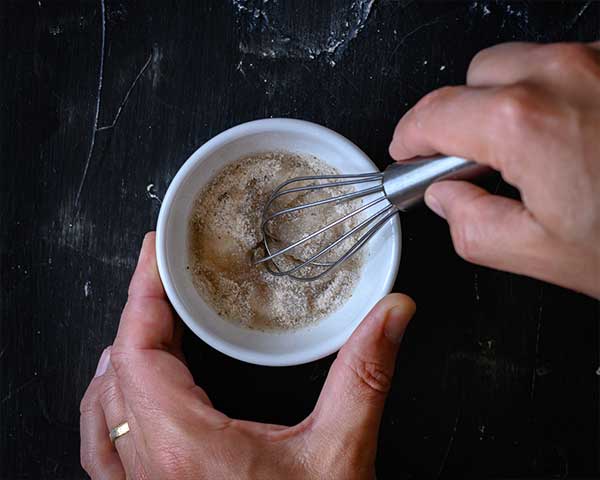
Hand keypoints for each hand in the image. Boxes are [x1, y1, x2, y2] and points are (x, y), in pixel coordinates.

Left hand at [80, 232, 415, 479]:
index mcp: (186, 450)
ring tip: (148, 322)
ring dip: (122, 356)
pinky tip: (126, 395)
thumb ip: (364, 376)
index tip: (153, 255)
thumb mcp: (340, 457)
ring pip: (102, 408)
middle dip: (140, 313)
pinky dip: (109, 404)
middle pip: (118, 370)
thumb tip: (390, 315)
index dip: (141, 294)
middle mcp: (150, 471)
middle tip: (166, 279)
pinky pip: (102, 448)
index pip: (138, 352)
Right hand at [389, 41, 599, 297]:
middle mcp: (561, 73)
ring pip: (522, 63)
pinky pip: (568, 64)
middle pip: (473, 76)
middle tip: (474, 162)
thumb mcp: (543, 254)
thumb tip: (447, 200)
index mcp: (524, 123)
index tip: (409, 154)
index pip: (433, 114)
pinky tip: (575, 137)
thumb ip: (471, 226)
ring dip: (507, 101)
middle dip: (461, 115)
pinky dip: (552, 94)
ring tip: (532, 153)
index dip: (410, 138)